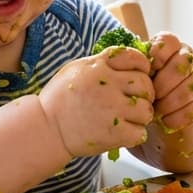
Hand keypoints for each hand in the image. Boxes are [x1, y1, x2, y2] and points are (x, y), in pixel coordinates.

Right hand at [39, 47, 153, 157]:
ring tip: (130, 118)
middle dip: (145, 93)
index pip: (134, 57)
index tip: (139, 75)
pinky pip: (140, 132)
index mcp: (98, 66)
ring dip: (141, 115)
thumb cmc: (60, 99)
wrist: (46, 128)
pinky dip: (135, 134)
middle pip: (145, 84)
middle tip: (136, 101)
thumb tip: (128, 61)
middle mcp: (107, 84)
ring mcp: (112, 109)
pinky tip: (125, 133)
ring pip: (146, 109)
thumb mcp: (77, 69)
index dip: (142, 67)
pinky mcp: (113, 133)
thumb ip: (102, 63)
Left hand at [147, 32, 192, 133]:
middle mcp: (188, 57)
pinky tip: (166, 121)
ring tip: (155, 112)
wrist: (173, 109)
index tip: (147, 71)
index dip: (157, 56)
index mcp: (170, 46)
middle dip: (160, 87)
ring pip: (187, 90)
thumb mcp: (142, 75)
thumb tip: (124, 71)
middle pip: (179, 67)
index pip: (168, 41)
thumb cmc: (150, 88)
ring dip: (168, 104)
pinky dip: (176, 118)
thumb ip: (137, 68)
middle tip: (148, 99)